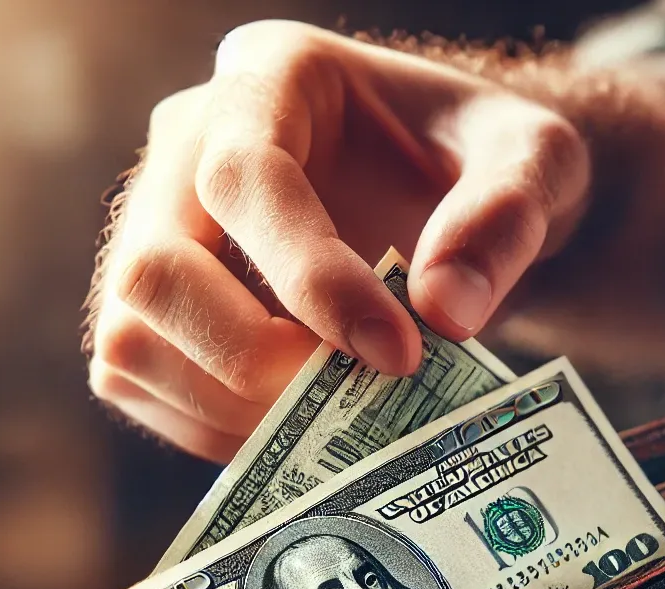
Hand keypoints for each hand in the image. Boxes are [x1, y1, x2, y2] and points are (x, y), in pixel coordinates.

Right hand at [87, 21, 588, 461]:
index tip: (400, 353)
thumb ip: (506, 218)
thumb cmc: (485, 168)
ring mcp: (162, 233)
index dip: (312, 280)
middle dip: (253, 360)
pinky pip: (141, 383)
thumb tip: (445, 313)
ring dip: (229, 407)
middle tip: (357, 394)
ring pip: (129, 340)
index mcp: (273, 80)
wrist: (460, 201)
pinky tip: (300, 431)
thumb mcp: (535, 163)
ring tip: (334, 419)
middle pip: (153, 272)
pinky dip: (214, 430)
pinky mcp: (161, 308)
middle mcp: (190, 151)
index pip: (244, 179)